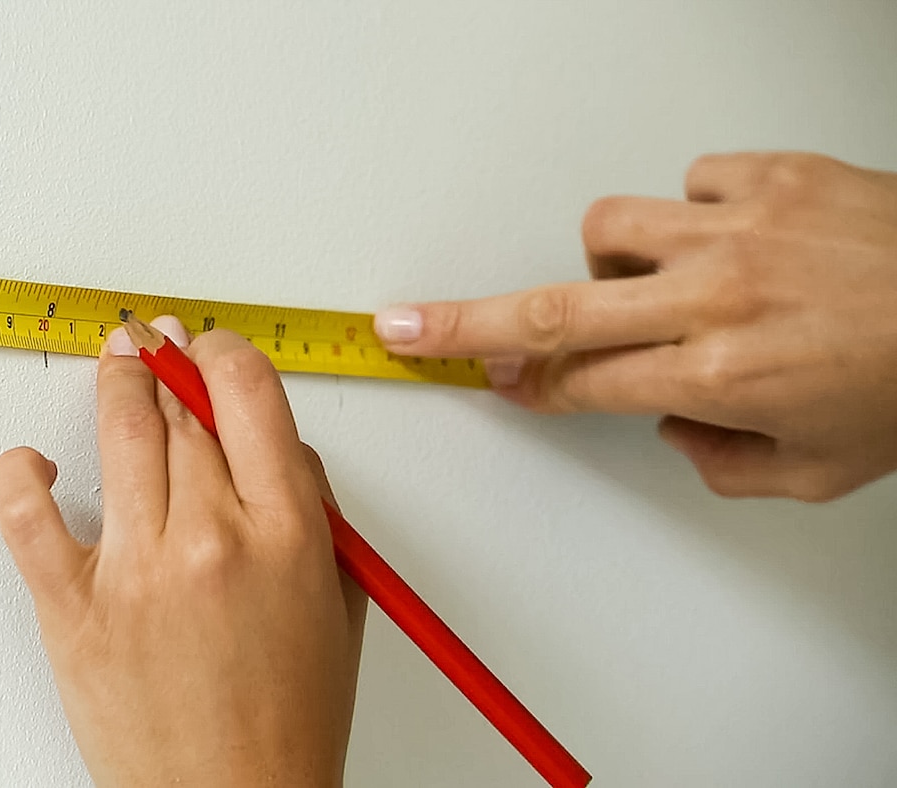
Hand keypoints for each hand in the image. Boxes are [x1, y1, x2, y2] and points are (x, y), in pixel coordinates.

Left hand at [0, 318, 367, 785]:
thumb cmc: (288, 717)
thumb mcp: (338, 602)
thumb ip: (312, 512)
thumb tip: (270, 442)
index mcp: (287, 533)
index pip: (249, 392)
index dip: (224, 352)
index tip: (211, 349)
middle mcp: (212, 539)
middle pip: (181, 407)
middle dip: (169, 363)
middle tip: (156, 342)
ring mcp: (136, 571)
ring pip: (119, 435)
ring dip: (115, 384)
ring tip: (114, 363)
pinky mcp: (73, 608)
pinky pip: (29, 517)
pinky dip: (22, 475)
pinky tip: (33, 460)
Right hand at [374, 152, 896, 501]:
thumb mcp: (820, 471)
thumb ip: (724, 463)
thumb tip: (673, 425)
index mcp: (719, 376)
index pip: (581, 382)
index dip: (526, 385)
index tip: (488, 379)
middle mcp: (715, 297)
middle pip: (551, 309)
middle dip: (462, 322)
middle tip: (407, 324)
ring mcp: (740, 228)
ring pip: (609, 226)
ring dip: (606, 259)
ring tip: (639, 278)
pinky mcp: (772, 175)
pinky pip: (690, 182)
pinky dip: (693, 213)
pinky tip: (727, 237)